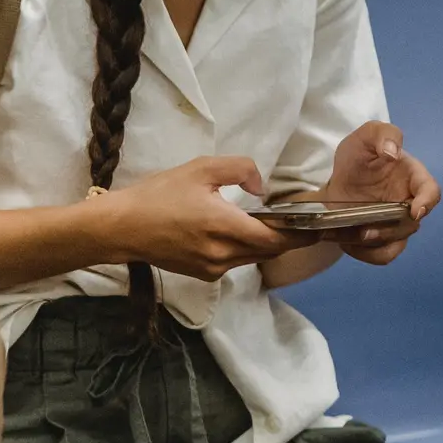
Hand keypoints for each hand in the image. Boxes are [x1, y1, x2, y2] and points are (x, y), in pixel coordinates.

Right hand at [95, 157, 311, 280]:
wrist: (121, 228)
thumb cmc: (158, 195)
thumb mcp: (200, 169)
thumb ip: (240, 170)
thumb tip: (261, 188)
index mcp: (226, 227)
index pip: (277, 238)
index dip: (302, 234)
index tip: (321, 226)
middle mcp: (223, 254)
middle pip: (269, 251)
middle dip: (288, 238)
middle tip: (302, 223)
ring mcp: (212, 268)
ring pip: (252, 258)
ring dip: (265, 244)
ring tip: (273, 226)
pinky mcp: (201, 274)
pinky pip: (233, 263)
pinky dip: (244, 250)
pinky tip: (240, 234)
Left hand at [317, 120, 441, 265]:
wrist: (337, 179)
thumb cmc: (359, 156)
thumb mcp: (366, 136)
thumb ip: (383, 135)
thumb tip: (392, 152)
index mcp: (413, 178)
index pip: (431, 192)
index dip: (427, 202)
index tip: (415, 210)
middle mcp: (409, 203)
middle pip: (411, 224)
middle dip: (391, 229)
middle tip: (365, 230)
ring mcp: (396, 223)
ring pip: (398, 242)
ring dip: (378, 243)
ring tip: (354, 237)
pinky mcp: (381, 238)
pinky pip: (382, 255)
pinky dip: (367, 254)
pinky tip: (349, 243)